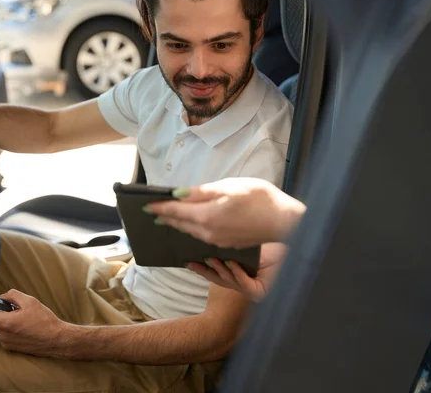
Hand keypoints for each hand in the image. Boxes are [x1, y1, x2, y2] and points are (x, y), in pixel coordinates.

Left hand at [0, 289, 72, 357]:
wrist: (56, 339)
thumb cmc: (45, 321)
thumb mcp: (29, 301)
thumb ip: (11, 295)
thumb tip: (2, 297)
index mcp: (6, 323)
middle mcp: (3, 335)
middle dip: (2, 311)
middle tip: (18, 308)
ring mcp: (7, 343)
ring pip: (1, 326)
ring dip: (8, 319)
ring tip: (26, 319)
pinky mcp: (11, 348)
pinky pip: (6, 333)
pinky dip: (12, 327)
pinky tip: (26, 327)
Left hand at [148, 178, 305, 248]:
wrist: (285, 223)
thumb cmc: (260, 199)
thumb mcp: (229, 187)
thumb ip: (201, 192)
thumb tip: (176, 194)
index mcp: (206, 216)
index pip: (175, 211)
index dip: (159, 206)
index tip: (145, 204)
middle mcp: (207, 232)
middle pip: (180, 223)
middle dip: (164, 216)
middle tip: (151, 211)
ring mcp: (216, 241)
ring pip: (189, 231)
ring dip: (176, 224)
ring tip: (166, 217)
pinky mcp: (225, 244)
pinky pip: (201, 237)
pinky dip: (190, 229)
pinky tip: (189, 224)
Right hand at [188, 243, 287, 301]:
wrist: (297, 247)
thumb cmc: (275, 248)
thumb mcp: (247, 249)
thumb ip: (231, 252)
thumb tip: (209, 245)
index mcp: (241, 276)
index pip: (217, 274)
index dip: (202, 269)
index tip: (189, 261)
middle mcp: (245, 285)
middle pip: (220, 280)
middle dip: (205, 271)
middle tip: (191, 263)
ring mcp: (252, 291)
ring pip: (231, 281)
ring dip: (220, 270)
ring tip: (210, 259)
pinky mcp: (260, 293)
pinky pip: (245, 283)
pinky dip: (237, 273)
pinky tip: (231, 263)